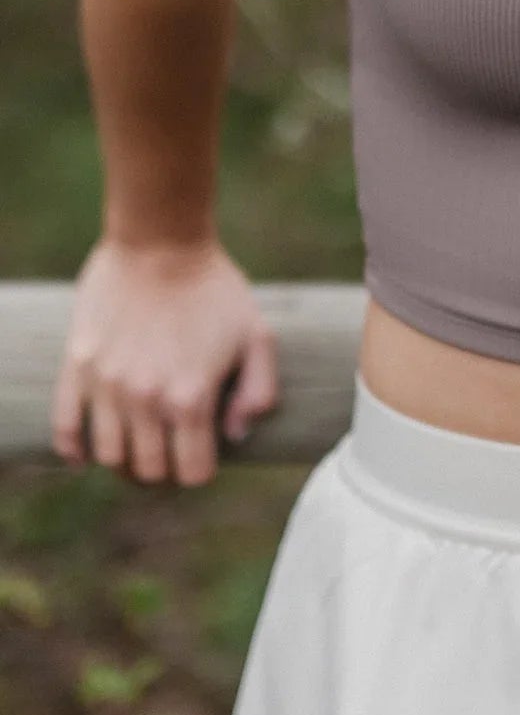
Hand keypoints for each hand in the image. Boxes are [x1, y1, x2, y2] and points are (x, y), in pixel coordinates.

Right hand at [50, 236, 279, 486]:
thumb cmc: (215, 286)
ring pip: (108, 457)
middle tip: (170, 450)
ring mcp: (105, 385)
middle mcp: (145, 400)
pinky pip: (65, 429)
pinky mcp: (76, 367)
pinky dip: (75, 448)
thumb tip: (238, 433)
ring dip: (124, 459)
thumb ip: (259, 390)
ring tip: (138, 441)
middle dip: (163, 470)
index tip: (202, 455)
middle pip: (147, 471)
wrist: (161, 241)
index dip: (200, 471)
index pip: (191, 474)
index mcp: (190, 397)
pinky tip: (89, 448)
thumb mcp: (257, 333)